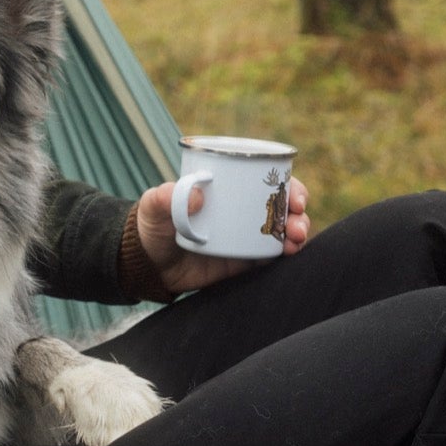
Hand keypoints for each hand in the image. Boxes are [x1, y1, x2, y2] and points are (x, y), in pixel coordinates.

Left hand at [134, 176, 310, 294]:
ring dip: (297, 231)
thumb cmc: (152, 227)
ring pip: (282, 230)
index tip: (294, 194)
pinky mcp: (243, 261)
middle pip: (281, 204)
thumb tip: (198, 193)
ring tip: (295, 238)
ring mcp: (245, 236)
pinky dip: (283, 254)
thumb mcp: (154, 207)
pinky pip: (270, 256)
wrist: (147, 266)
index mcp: (228, 188)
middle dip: (298, 210)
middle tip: (296, 218)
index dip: (287, 184)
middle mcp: (242, 210)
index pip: (264, 179)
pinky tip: (287, 253)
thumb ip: (165, 197)